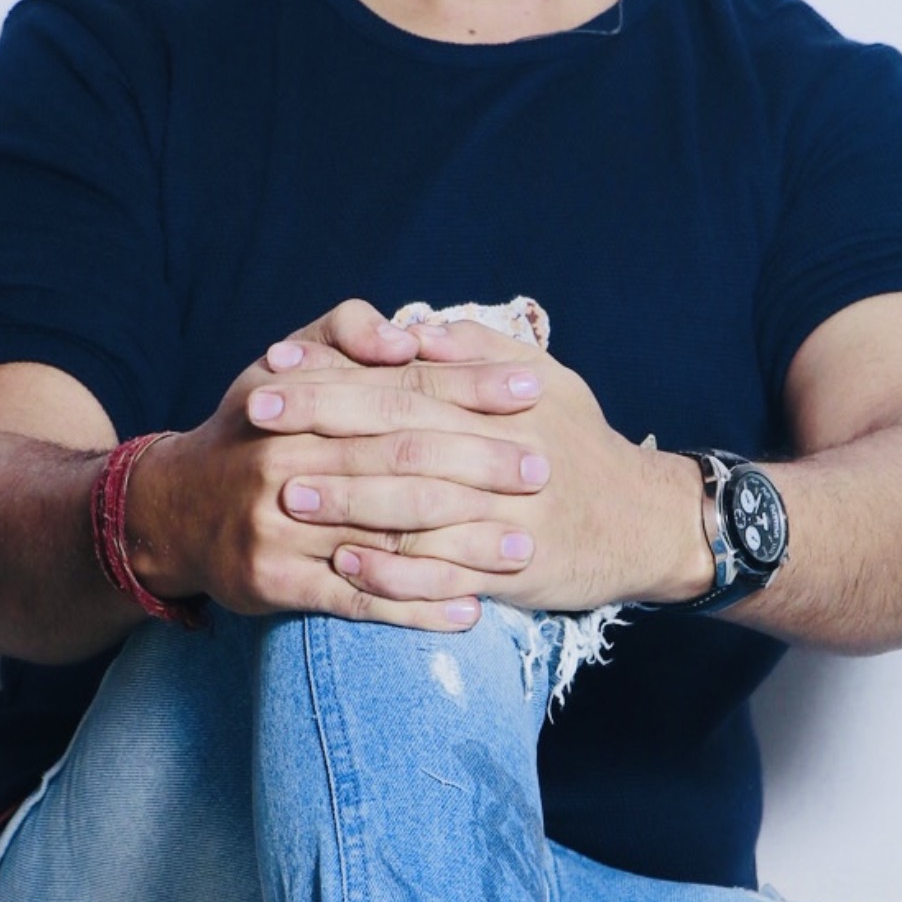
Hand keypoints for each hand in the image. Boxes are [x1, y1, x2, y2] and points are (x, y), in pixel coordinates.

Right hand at [124, 300, 551, 626]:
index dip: (467, 385)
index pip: (398, 388)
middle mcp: (287, 460)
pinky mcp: (274, 583)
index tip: (531, 388)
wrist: (174, 510)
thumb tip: (405, 335)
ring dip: (461, 546)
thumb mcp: (283, 364)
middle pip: (400, 460)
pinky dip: (415, 609)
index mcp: (298, 401)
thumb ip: (344, 331)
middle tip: (542, 469)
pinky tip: (469, 611)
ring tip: (524, 548)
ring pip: (384, 534)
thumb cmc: (253, 431)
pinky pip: (356, 600)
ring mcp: (278, 526)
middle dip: (478, 464)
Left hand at [275, 315, 713, 613]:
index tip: (273, 369)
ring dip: (346, 501)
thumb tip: (412, 328)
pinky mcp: (514, 571)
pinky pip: (444, 573)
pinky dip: (393, 570)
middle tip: (255, 423)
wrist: (647, 522)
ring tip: (283, 495)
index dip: (334, 374)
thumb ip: (475, 350)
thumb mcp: (542, 378)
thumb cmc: (581, 443)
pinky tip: (343, 566)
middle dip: (321, 428)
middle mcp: (500, 453)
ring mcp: (506, 515)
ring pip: (415, 506)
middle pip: (398, 436)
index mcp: (498, 400)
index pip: (402, 381)